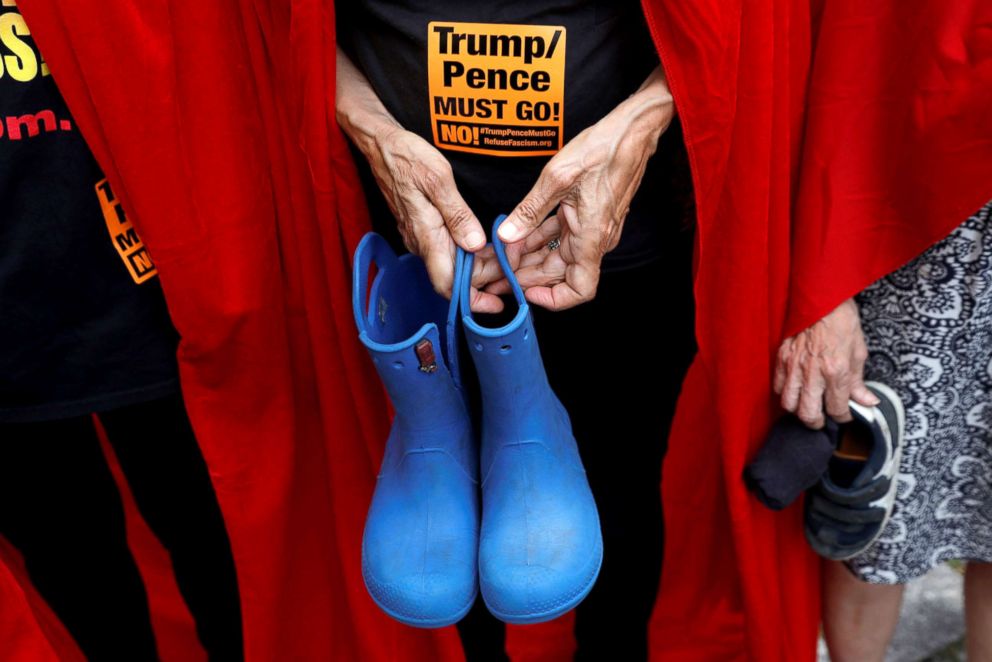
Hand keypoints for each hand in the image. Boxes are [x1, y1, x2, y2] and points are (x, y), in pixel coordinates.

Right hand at [336, 48, 499, 311]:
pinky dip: (467, 253)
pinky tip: (484, 245)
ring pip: (450, 264)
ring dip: (477, 267)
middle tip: (512, 274)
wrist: (380, 144)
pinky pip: (445, 250)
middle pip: (452, 277)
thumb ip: (457, 214)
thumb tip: (475, 245)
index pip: (446, 283)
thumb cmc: (408, 156)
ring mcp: (419, 236)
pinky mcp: (421, 227)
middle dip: (483, 281)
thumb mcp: (438, 179)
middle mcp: (420, 242)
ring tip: (505, 260)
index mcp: (425, 235)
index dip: (471, 300)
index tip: (495, 306)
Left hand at [473, 65, 674, 309]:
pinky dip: (539, 240)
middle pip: (559, 274)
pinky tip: (517, 235)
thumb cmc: (604, 149)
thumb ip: (530, 211)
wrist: (632, 131)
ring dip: (530, 259)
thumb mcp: (557, 178)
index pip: (579, 289)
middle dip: (528, 278)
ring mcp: (592, 229)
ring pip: (557, 256)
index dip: (552, 298)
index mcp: (591, 236)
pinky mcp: (588, 217)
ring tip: (501, 258)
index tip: (526, 292)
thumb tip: (507, 235)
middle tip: (498, 275)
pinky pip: (561, 237)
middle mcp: (594, 239)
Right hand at [773, 298, 879, 428]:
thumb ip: (858, 382)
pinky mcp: (782, 358)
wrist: (822, 299)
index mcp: (836, 371)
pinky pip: (778, 386)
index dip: (843, 417)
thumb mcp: (859, 352)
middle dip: (816, 422)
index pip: (838, 408)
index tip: (845, 415)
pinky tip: (794, 390)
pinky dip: (785, 393)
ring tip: (806, 407)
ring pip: (788, 404)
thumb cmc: (842, 322)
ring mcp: (794, 366)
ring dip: (798, 410)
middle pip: (808, 413)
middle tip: (822, 420)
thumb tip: (867, 401)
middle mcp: (813, 372)